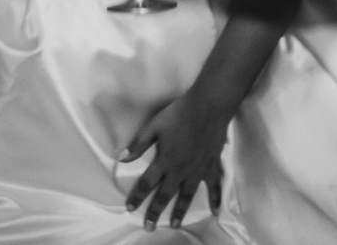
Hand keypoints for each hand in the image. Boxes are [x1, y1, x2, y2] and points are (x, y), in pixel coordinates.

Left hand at [120, 93, 230, 229]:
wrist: (207, 108)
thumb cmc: (178, 114)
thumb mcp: (153, 126)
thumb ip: (138, 144)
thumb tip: (121, 158)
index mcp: (164, 161)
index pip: (146, 183)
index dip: (137, 196)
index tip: (129, 208)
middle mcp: (180, 171)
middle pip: (165, 195)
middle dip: (155, 212)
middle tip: (149, 227)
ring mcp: (197, 171)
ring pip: (187, 196)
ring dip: (180, 211)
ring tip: (174, 225)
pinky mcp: (212, 167)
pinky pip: (214, 188)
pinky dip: (215, 200)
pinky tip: (215, 212)